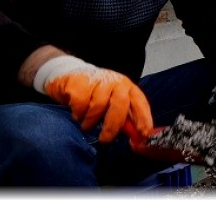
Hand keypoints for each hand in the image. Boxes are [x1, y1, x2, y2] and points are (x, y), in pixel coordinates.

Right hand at [33, 55, 153, 143]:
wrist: (72, 76)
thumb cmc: (97, 95)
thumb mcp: (113, 105)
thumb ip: (124, 119)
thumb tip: (135, 137)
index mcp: (128, 88)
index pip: (140, 102)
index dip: (143, 118)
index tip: (143, 133)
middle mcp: (116, 82)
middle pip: (120, 103)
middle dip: (113, 125)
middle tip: (105, 139)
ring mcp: (98, 80)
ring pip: (98, 105)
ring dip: (91, 120)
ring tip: (87, 125)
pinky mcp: (80, 83)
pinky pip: (81, 104)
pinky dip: (79, 114)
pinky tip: (78, 114)